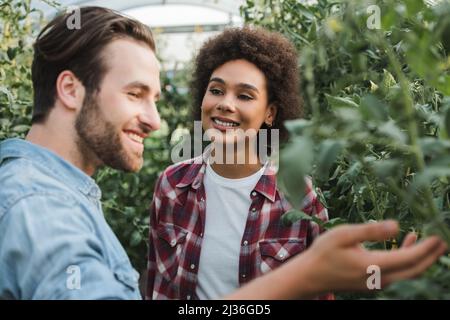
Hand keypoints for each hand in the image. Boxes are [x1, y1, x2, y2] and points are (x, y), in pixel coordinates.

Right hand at [300, 221, 446, 295]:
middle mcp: (379, 278)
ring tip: (430, 240)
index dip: (426, 248)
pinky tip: (407, 243)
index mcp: (372, 265)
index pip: (408, 258)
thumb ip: (370, 231)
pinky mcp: (373, 283)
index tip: (439, 235)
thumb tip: (397, 225)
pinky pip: (399, 273)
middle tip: (443, 238)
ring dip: (421, 258)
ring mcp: (377, 283)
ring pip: (408, 273)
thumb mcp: (343, 235)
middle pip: (415, 270)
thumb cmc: (324, 252)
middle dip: (431, 256)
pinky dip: (408, 260)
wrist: (311, 275)